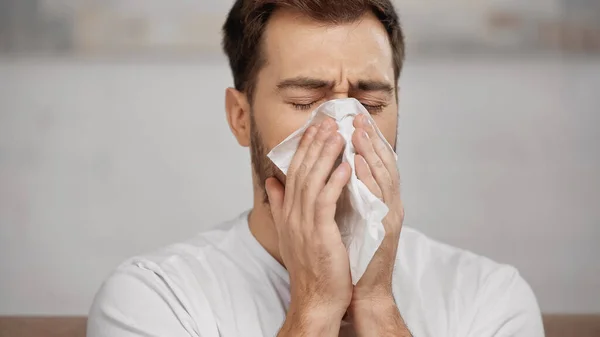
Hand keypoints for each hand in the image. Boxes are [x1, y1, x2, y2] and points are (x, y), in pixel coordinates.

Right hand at [266, 118, 352, 334]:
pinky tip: (346, 166)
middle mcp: (292, 213)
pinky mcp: (318, 233)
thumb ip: (281, 205)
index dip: (305, 147)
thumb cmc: (310, 266)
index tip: (315, 127)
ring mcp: (303, 223)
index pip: (294, 171)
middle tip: (327, 121)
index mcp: (287, 211)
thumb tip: (272, 182)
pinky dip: (335, 182)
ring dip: (326, 156)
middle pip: (302, 170)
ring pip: (313, 181)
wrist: (316, 297)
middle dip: (315, 143)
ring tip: (338, 135)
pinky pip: (326, 201)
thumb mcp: (291, 232)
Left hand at [350, 114, 404, 311]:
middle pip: (383, 164)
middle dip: (371, 139)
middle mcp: (388, 205)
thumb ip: (339, 197)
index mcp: (377, 202)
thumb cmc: (350, 255)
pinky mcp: (386, 230)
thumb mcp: (344, 221)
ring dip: (371, 152)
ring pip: (384, 177)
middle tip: (358, 117)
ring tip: (359, 131)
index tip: (353, 121)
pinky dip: (370, 179)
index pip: (374, 164)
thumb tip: (324, 176)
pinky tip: (360, 163)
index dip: (366, 142)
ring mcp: (389, 216)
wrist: (360, 290)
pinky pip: (379, 199)